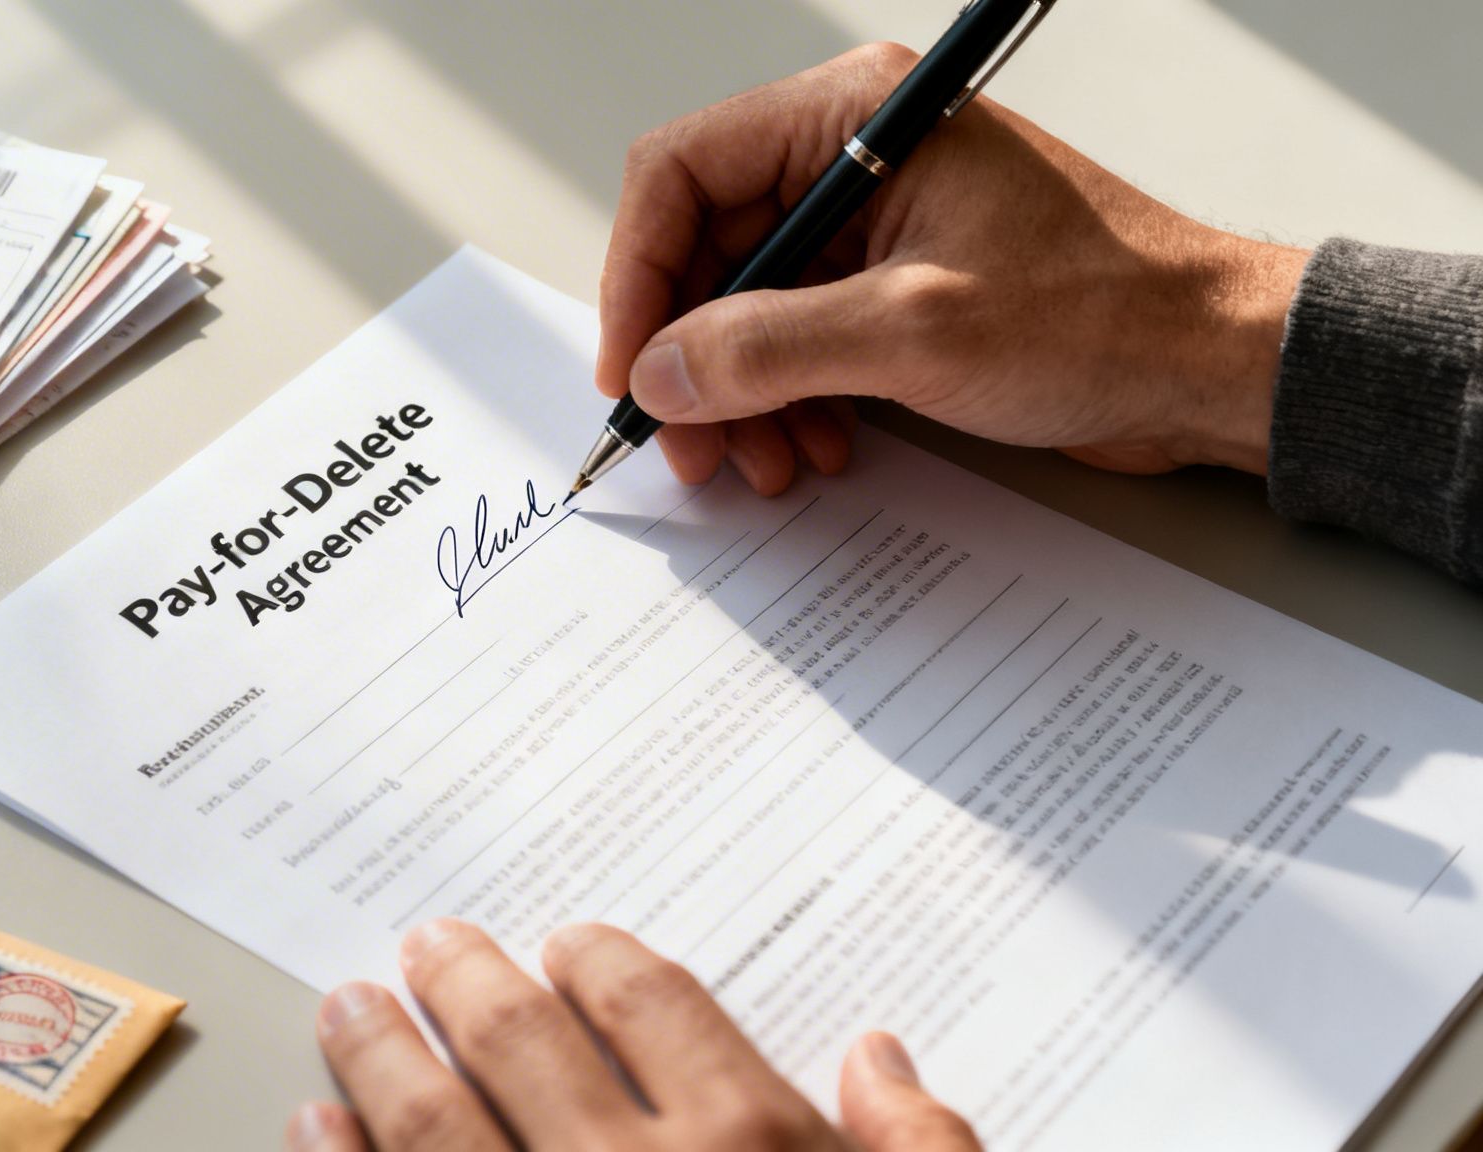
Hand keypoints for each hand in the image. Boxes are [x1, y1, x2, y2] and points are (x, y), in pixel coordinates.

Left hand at [285, 919, 980, 1150]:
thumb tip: (879, 1058)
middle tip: (431, 948)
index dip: (599, 960)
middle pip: (522, 1039)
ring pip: (433, 1119)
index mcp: (750, 1148)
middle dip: (465, 982)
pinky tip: (318, 1129)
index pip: (651, 1005)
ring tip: (352, 1011)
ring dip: (381, 1054)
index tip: (566, 947)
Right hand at [598, 43, 1308, 493]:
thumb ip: (769, 348)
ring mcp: (873, 227)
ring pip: (744, 308)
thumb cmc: (1106, 315)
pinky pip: (796, 340)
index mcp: (856, 119)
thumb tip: (661, 370)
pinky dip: (786, 401)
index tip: (632, 368)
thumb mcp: (916, 332)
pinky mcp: (893, 288)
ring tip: (759, 463)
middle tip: (687, 443)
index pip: (683, 173)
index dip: (638, 275)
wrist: (1208, 366)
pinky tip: (809, 448)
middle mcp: (855, 159)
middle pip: (706, 250)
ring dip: (736, 395)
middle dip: (689, 357)